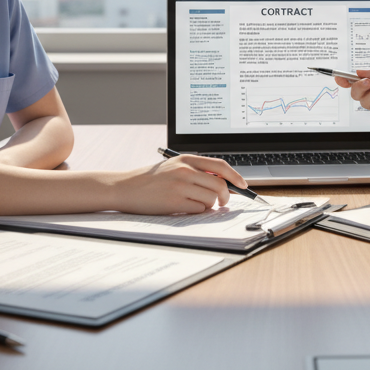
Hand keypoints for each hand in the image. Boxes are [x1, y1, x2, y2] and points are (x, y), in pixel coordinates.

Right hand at [113, 155, 246, 214]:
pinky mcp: (174, 201)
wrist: (125, 187)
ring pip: (211, 198)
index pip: (220, 166)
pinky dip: (197, 211)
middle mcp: (185, 170)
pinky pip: (199, 209)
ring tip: (195, 203)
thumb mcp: (173, 166)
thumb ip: (195, 170)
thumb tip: (222, 182)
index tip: (243, 185)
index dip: (235, 176)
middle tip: (222, 202)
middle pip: (220, 184)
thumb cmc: (150, 179)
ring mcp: (180, 186)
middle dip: (225, 196)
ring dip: (209, 205)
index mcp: (186, 159)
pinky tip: (185, 207)